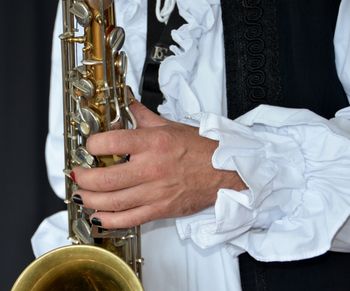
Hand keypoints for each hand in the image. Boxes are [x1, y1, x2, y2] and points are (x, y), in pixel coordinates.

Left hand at [72, 102, 245, 228]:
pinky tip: (98, 215)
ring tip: (81, 194)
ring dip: (89, 200)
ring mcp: (155, 192)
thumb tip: (126, 102)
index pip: (110, 142)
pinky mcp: (160, 209)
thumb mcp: (171, 126)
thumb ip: (143, 116)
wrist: (226, 172)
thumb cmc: (202, 149)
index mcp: (154, 143)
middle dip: (82, 177)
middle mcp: (151, 168)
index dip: (92, 144)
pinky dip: (108, 220)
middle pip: (104, 179)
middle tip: (76, 174)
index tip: (89, 146)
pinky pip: (128, 219)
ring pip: (112, 202)